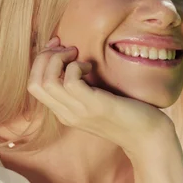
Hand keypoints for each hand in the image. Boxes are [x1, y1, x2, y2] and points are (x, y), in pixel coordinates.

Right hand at [27, 36, 174, 157]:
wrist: (148, 137)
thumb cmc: (127, 113)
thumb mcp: (97, 100)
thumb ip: (82, 87)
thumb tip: (74, 59)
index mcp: (64, 112)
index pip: (34, 85)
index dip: (41, 61)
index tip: (59, 46)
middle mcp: (67, 114)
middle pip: (34, 83)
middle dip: (45, 57)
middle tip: (67, 49)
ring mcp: (79, 111)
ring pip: (46, 81)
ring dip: (59, 59)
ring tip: (78, 55)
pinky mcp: (95, 106)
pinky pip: (70, 82)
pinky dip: (76, 67)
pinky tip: (91, 67)